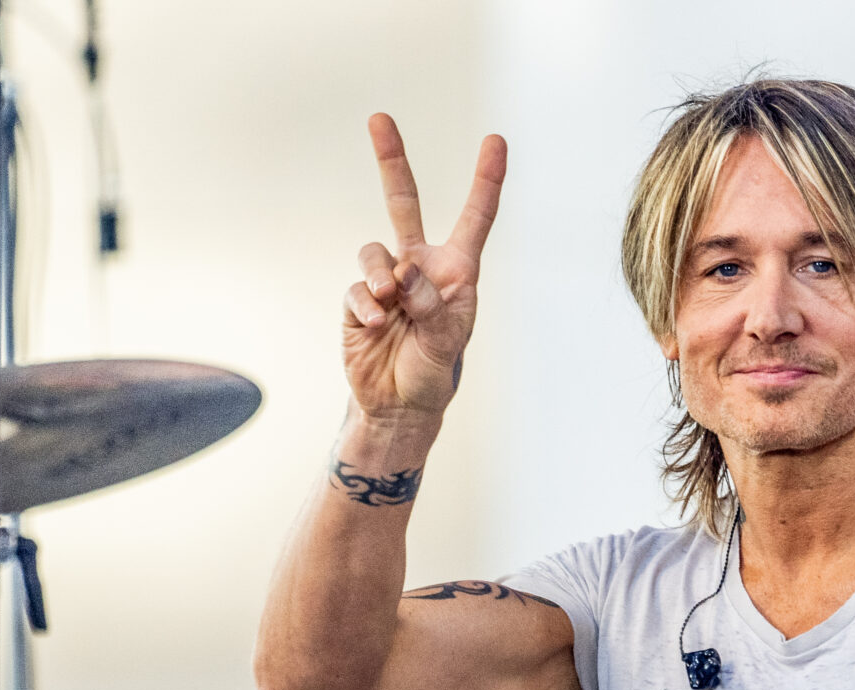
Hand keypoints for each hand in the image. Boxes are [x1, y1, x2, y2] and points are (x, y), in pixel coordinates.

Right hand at [343, 116, 506, 427]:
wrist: (397, 404)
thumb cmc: (434, 372)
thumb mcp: (446, 342)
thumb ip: (430, 305)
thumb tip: (402, 273)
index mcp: (456, 273)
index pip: (474, 219)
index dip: (486, 180)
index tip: (496, 141)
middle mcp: (421, 267)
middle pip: (404, 203)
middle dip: (391, 160)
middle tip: (379, 118)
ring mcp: (387, 280)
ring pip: (375, 252)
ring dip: (382, 278)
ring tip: (390, 305)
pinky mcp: (358, 298)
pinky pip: (358, 287)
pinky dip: (365, 304)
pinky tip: (374, 325)